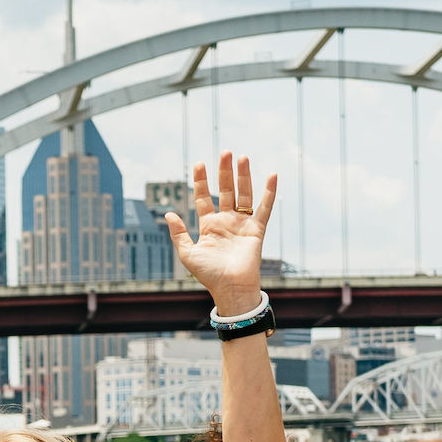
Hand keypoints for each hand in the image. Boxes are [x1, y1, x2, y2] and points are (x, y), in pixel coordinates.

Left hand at [166, 152, 274, 317]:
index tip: (199, 164)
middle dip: (224, 172)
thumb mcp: (188, 253)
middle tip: (225, 153)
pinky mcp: (257, 229)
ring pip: (243, 194)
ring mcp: (242, 224)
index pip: (204, 198)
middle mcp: (226, 221)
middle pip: (225, 191)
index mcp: (209, 226)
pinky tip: (272, 176)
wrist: (230, 288)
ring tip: (242, 157)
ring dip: (243, 176)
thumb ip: (179, 233)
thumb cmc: (208, 274)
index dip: (200, 182)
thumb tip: (168, 214)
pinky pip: (265, 208)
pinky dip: (269, 192)